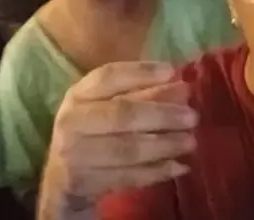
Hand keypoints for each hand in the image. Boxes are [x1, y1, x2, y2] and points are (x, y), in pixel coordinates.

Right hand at [43, 62, 196, 201]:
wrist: (61, 178)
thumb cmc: (92, 132)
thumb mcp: (108, 107)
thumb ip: (142, 95)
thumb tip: (181, 87)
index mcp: (78, 95)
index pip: (108, 77)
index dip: (141, 72)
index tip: (173, 72)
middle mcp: (72, 121)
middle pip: (121, 114)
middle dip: (161, 114)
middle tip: (192, 116)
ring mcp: (75, 154)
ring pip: (127, 149)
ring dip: (164, 145)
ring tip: (191, 141)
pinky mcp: (85, 182)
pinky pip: (128, 176)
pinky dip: (157, 172)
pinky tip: (179, 166)